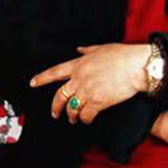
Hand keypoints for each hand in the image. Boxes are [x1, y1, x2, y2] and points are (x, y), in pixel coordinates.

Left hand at [30, 43, 149, 124]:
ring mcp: (87, 91)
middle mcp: (79, 78)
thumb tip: (79, 49)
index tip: (33, 83)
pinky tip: (88, 119)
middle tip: (55, 113)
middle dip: (55, 107)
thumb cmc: (121, 55)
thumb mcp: (100, 48)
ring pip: (71, 109)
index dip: (42, 78)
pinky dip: (85, 119)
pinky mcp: (98, 102)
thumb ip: (87, 50)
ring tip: (74, 118)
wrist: (135, 66)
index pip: (54, 72)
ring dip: (71, 116)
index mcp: (78, 64)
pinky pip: (86, 115)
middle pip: (59, 96)